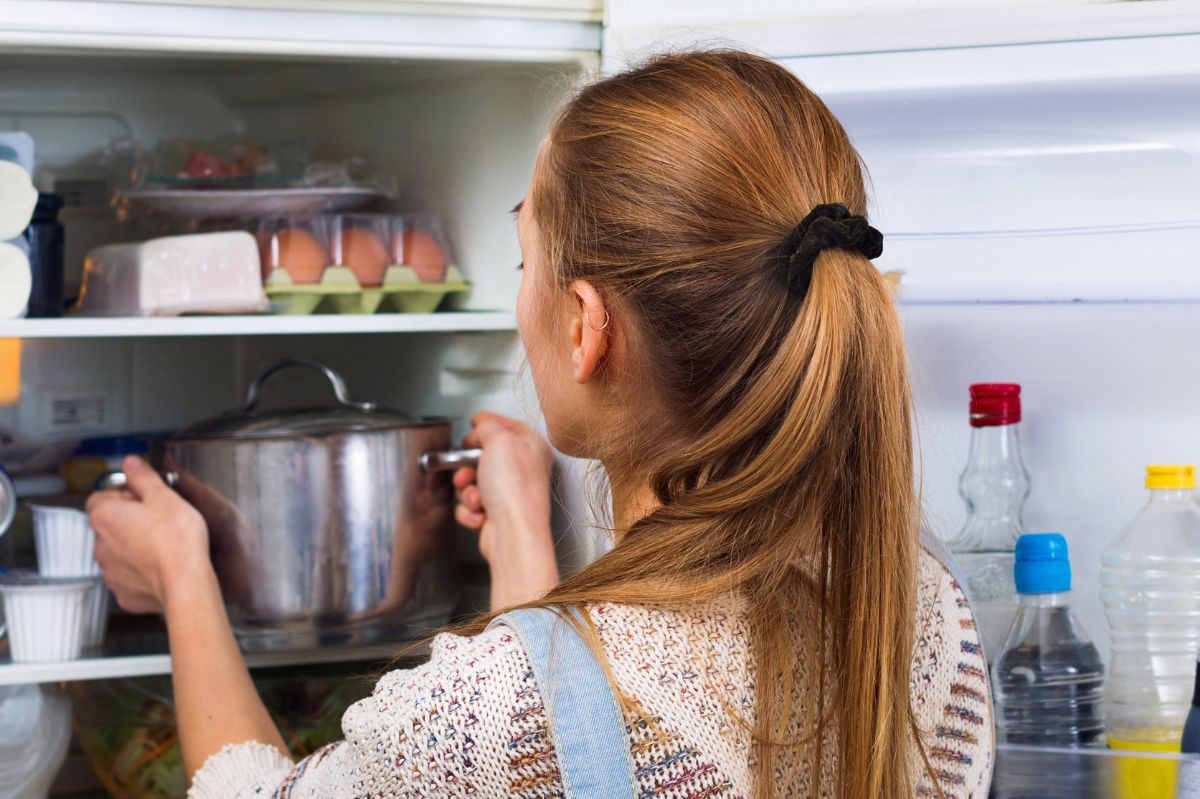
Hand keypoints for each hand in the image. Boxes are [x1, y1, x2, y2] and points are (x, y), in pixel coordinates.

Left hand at [86, 456, 213, 614]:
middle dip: (130, 520)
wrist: (185, 583)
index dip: (124, 494)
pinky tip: (162, 566)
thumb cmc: (176, 541)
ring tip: (163, 544)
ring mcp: (110, 571)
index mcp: (105, 516)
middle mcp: (100, 544)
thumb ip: (143, 477)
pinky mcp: (124, 592)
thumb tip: (132, 464)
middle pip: (110, 524)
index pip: (100, 496)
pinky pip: (129, 576)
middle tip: (159, 519)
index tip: (143, 497)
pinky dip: (141, 571)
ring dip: (134, 546)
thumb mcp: (164, 496)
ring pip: (118, 551)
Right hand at [453, 411, 558, 609]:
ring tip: (476, 498)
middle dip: (468, 466)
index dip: (489, 422)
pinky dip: (470, 510)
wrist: (513, 532)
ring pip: (473, 482)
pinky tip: (480, 513)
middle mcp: (523, 470)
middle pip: (483, 457)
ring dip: (467, 491)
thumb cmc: (515, 491)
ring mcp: (509, 493)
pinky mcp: (496, 513)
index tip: (475, 421)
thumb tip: (480, 429)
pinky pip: (471, 505)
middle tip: (467, 472)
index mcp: (532, 447)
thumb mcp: (499, 440)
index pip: (508, 426)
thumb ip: (487, 426)